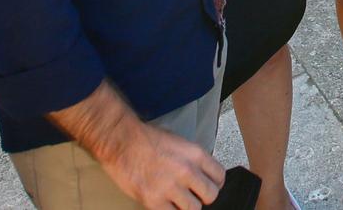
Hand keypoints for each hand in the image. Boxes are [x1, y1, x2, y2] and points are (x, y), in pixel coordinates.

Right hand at [97, 122, 222, 209]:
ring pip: (194, 209)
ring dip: (187, 206)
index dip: (215, 183)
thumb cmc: (148, 140)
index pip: (220, 176)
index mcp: (195, 154)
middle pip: (211, 195)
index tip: (208, 185)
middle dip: (203, 197)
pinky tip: (165, 204)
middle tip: (193, 195)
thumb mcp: (180, 143)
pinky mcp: (154, 201)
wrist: (122, 142)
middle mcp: (186, 171)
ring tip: (177, 200)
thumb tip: (203, 177)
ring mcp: (170, 187)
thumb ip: (194, 161)